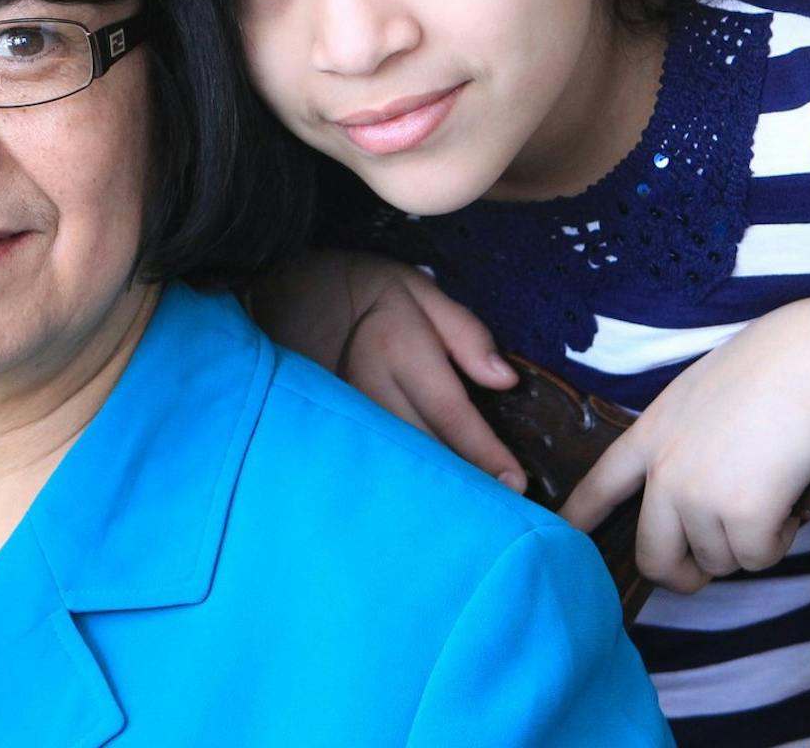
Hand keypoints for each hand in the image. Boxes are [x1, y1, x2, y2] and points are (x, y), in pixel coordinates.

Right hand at [255, 250, 526, 491]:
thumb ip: (466, 333)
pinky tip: (422, 501)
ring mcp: (344, 411)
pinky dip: (399, 480)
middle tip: (502, 514)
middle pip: (423, 448)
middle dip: (462, 483)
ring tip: (469, 517)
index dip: (485, 453)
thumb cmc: (371, 293)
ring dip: (430, 490)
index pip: (450, 413)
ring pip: (394, 461)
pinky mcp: (330, 425)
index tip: (515, 484)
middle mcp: (369, 386)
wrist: (294, 293)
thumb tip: (506, 380)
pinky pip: (370, 458)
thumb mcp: (421, 291)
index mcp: (398, 349)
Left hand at [560, 297, 809, 592]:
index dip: (579, 518)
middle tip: (708, 568)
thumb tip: (700, 495)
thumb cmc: (767, 368)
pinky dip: (778, 541)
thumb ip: (682, 442)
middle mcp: (664, 473)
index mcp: (649, 437)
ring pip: (718, 561)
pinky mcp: (743, 515)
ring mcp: (700, 496)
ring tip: (768, 495)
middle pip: (653, 557)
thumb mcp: (697, 396)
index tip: (563, 536)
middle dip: (683, 575)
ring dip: (746, 544)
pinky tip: (789, 503)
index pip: (600, 485)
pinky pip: (757, 558)